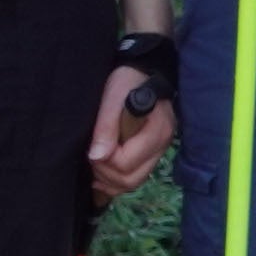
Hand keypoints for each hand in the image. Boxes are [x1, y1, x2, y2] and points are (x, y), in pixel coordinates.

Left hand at [87, 63, 172, 200]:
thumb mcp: (112, 97)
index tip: (93, 147)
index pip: (126, 162)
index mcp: (156, 131)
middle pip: (131, 179)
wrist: (142, 72)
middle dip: (105, 173)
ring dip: (109, 179)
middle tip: (93, 156)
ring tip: (97, 162)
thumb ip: (106, 127)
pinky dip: (116, 181)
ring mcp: (159, 151)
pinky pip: (135, 178)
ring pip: (133, 183)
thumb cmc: (128, 81)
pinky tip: (103, 171)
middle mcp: (162, 145)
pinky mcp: (152, 154)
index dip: (104, 160)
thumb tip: (97, 157)